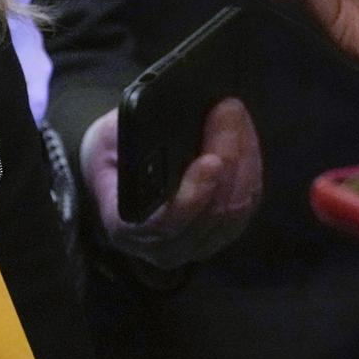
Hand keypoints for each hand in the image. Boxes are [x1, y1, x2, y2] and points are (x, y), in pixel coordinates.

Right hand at [80, 99, 262, 268]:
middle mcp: (163, 248)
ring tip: (235, 115)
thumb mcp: (107, 139)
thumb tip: (173, 120)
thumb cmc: (109, 155)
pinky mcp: (221, 234)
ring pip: (236, 208)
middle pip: (213, 212)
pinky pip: (247, 205)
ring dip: (244, 157)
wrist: (114, 174)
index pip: (166, 223)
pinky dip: (251, 166)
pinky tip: (244, 136)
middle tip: (227, 110)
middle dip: (228, 157)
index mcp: (126, 228)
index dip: (193, 195)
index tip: (210, 159)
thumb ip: (132, 134)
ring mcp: (196, 245)